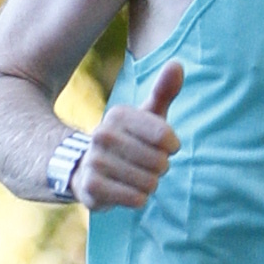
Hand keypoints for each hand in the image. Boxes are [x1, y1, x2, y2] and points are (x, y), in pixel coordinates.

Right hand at [79, 59, 183, 208]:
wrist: (87, 170)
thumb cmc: (129, 141)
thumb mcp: (147, 116)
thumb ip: (164, 91)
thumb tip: (177, 63)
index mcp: (118, 114)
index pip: (165, 137)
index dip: (171, 146)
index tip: (164, 147)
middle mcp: (102, 134)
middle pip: (159, 161)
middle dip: (160, 168)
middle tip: (146, 165)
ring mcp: (94, 161)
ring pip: (149, 182)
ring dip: (149, 185)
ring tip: (136, 178)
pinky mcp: (91, 187)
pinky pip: (135, 199)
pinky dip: (139, 199)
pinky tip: (128, 191)